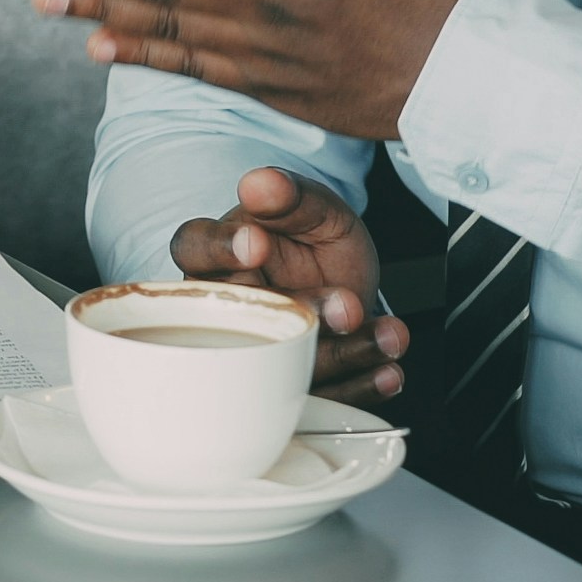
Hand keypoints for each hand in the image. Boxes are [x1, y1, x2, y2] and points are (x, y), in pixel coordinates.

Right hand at [172, 166, 408, 407]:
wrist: (341, 277)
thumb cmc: (311, 239)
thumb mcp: (313, 207)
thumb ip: (291, 197)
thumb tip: (258, 184)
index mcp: (216, 254)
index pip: (194, 248)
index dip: (219, 250)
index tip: (256, 244)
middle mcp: (225, 308)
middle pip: (243, 319)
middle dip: (301, 312)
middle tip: (348, 304)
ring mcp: (256, 352)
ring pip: (282, 364)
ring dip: (342, 353)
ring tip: (387, 335)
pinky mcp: (288, 386)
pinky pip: (316, 397)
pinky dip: (358, 387)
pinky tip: (386, 369)